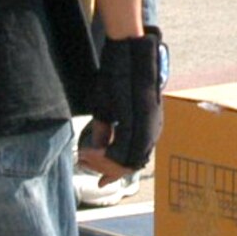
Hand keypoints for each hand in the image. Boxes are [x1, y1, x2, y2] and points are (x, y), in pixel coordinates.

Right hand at [88, 29, 165, 173]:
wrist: (127, 52)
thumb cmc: (116, 76)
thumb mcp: (108, 107)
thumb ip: (107, 130)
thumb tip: (98, 149)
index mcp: (148, 127)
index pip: (134, 159)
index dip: (115, 172)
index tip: (100, 183)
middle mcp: (152, 130)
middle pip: (131, 164)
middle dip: (106, 169)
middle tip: (84, 161)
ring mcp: (147, 127)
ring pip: (128, 161)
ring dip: (104, 164)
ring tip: (85, 156)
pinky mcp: (139, 122)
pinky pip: (124, 151)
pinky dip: (106, 156)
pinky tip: (90, 151)